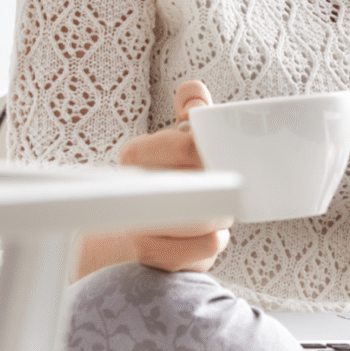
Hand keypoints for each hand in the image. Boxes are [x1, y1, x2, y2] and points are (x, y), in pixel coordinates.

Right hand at [119, 81, 233, 272]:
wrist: (127, 245)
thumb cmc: (164, 186)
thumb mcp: (176, 145)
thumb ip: (189, 116)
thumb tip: (192, 90)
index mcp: (136, 155)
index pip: (188, 145)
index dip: (211, 154)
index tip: (214, 160)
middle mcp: (133, 189)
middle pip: (203, 183)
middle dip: (222, 187)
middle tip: (221, 188)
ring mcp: (137, 227)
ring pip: (209, 218)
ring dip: (220, 216)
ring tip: (212, 213)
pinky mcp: (153, 259)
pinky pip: (207, 246)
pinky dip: (214, 242)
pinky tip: (203, 238)